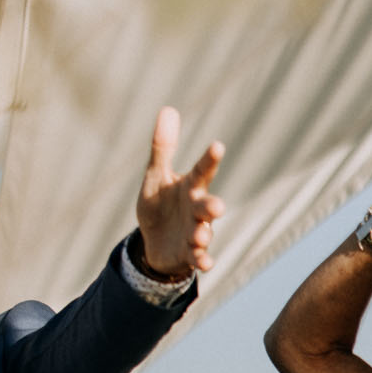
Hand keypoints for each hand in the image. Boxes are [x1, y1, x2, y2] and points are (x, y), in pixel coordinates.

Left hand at [135, 105, 224, 278]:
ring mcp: (195, 232)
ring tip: (200, 236)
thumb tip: (168, 109)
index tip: (217, 146)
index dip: (210, 159)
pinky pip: (199, 258)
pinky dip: (203, 261)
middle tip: (217, 207)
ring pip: (204, 233)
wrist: (154, 241)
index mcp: (190, 186)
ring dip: (204, 235)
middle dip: (212, 206)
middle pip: (208, 205)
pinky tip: (205, 263)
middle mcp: (197, 208)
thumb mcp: (156, 177)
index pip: (202, 170)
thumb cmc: (160, 204)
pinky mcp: (189, 254)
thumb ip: (163, 148)